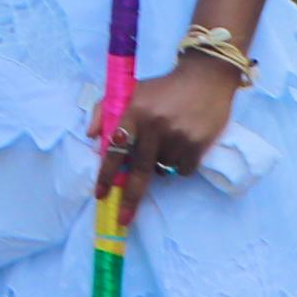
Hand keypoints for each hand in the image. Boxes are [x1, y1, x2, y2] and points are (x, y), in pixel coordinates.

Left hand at [94, 56, 242, 224]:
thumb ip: (105, 109)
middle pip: (139, 170)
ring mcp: (178, 136)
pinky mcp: (199, 143)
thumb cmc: (163, 88)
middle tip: (122, 218)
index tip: (100, 194)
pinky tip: (182, 146)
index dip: (107, 174)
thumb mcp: (131, 90)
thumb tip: (91, 136)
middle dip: (129, 198)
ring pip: (162, 169)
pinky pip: (183, 170)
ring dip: (159, 166)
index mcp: (135, 111)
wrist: (205, 77)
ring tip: (165, 143)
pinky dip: (179, 165)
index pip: (115, 149)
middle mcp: (155, 125)